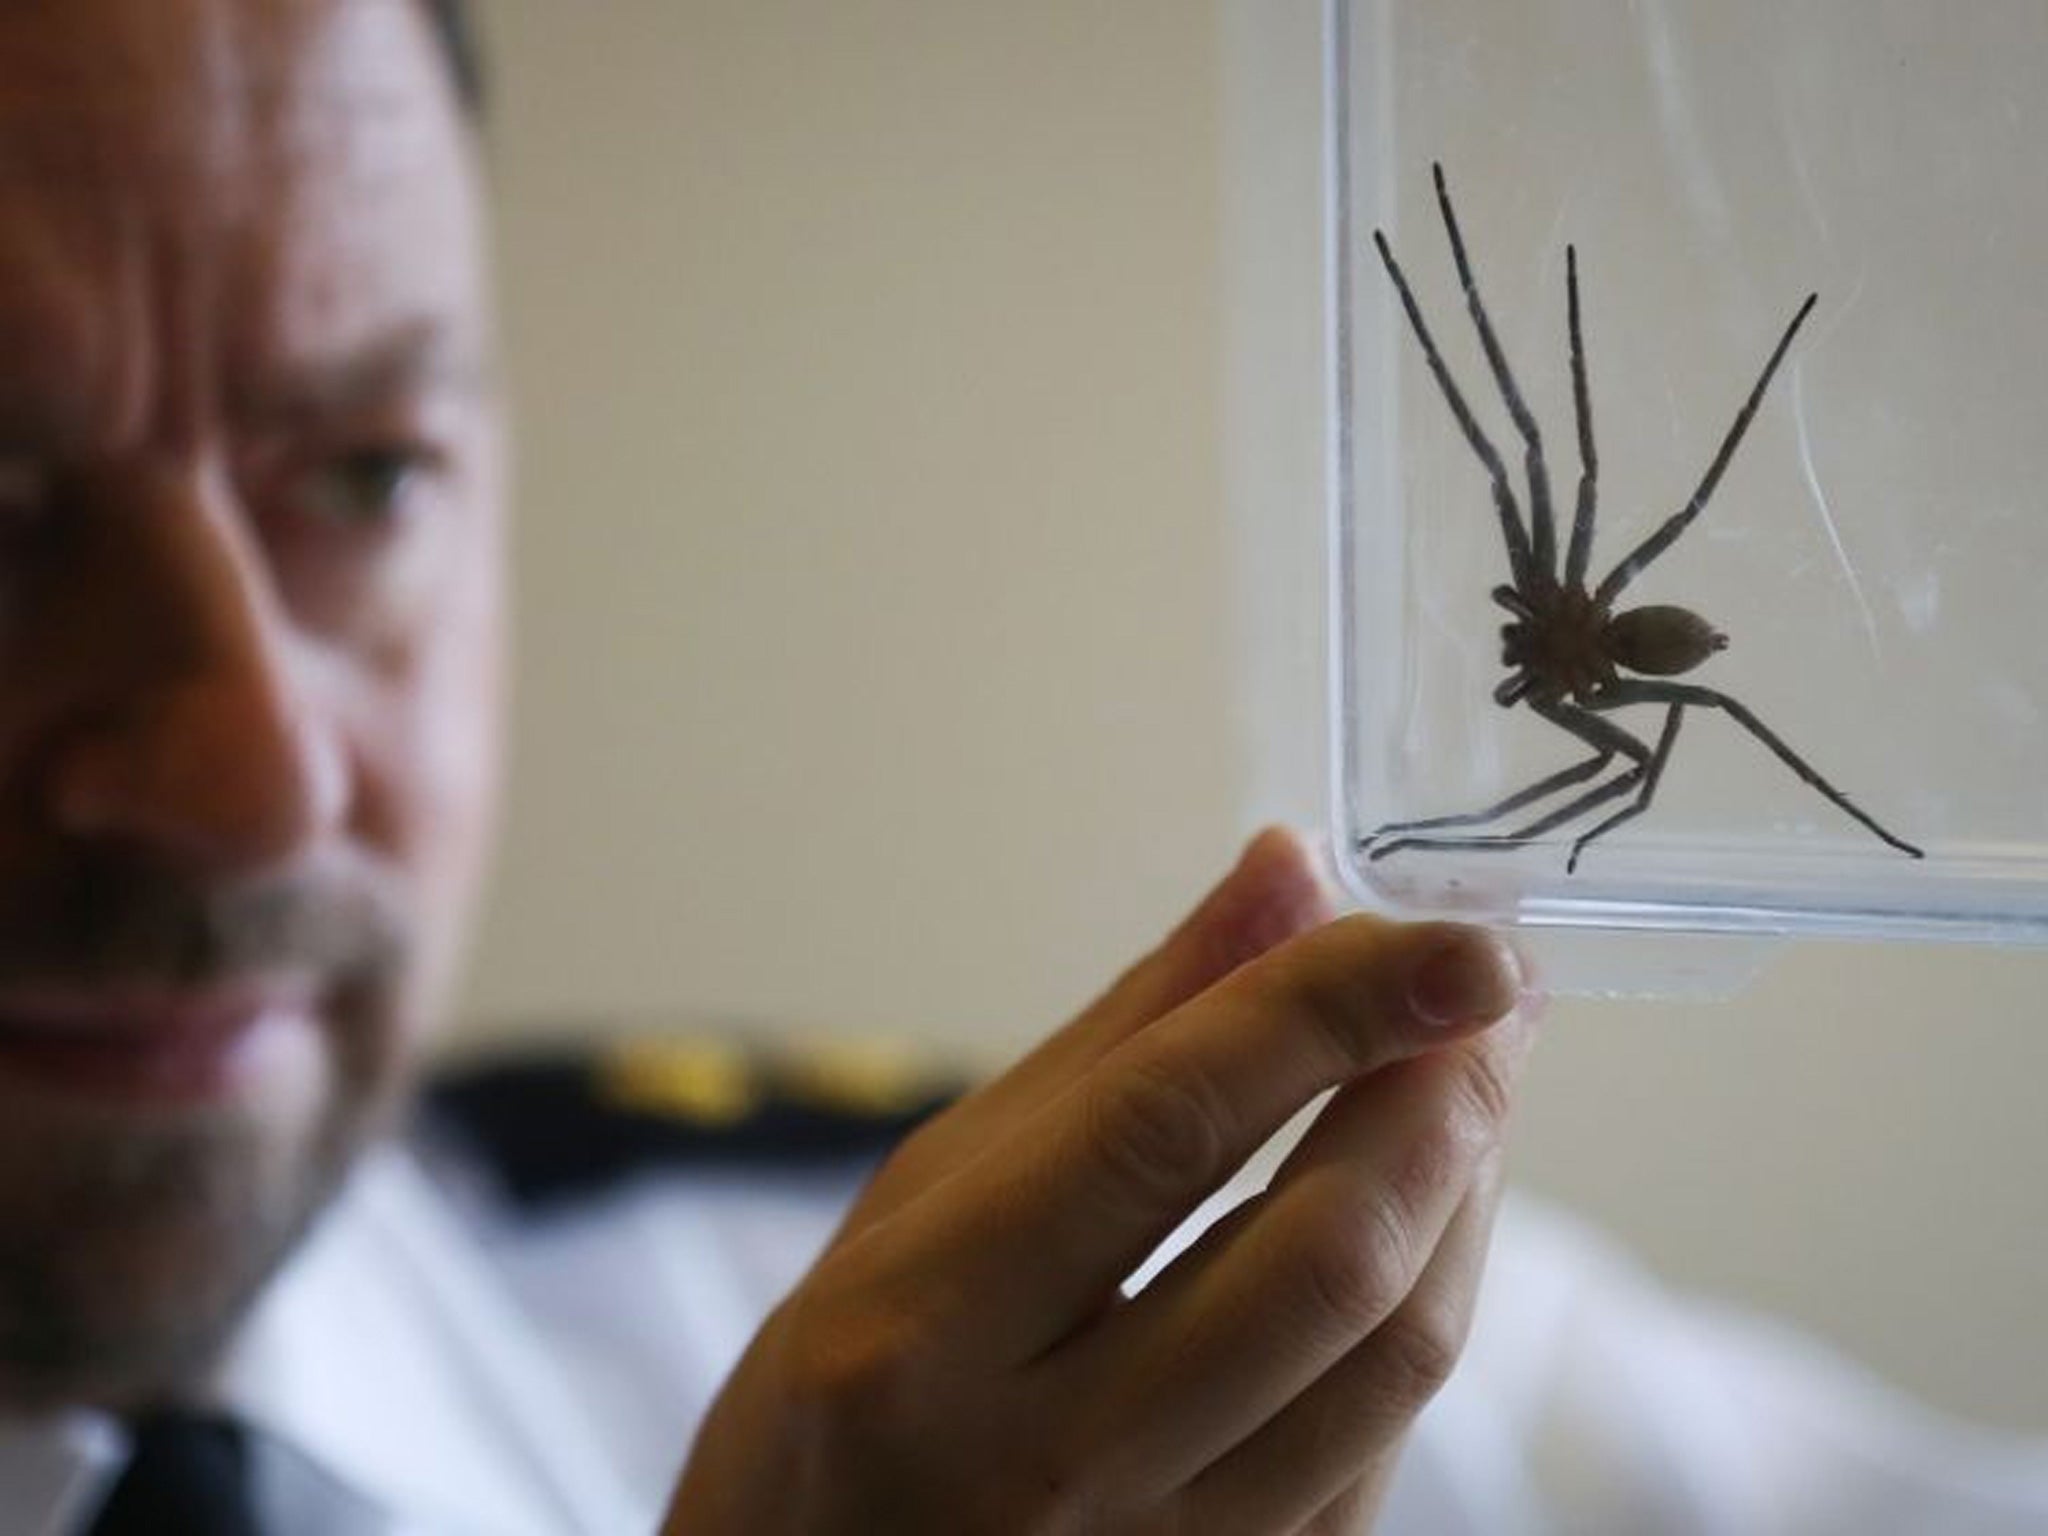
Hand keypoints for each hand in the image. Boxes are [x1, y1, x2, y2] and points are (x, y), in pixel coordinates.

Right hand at [664, 828, 1539, 1533]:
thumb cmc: (838, 1396)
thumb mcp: (924, 1193)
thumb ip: (1124, 1036)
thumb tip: (1284, 872)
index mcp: (924, 1329)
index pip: (1165, 1128)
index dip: (1330, 1009)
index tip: (1452, 933)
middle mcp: (1046, 1465)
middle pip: (1320, 1257)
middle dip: (1441, 1093)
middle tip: (1488, 988)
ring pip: (1389, 1361)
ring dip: (1468, 1190)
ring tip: (1472, 1075)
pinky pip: (1383, 1442)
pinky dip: (1428, 1297)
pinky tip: (1424, 1209)